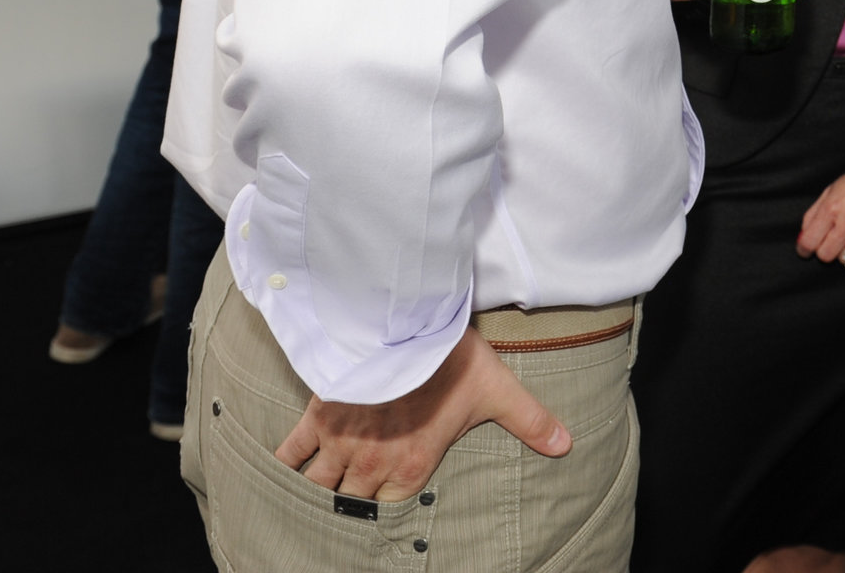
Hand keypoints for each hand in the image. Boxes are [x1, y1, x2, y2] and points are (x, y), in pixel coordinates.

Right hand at [274, 324, 567, 501]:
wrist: (406, 323)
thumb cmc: (454, 360)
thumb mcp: (500, 392)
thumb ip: (531, 422)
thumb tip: (567, 444)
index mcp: (413, 464)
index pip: (394, 509)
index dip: (387, 515)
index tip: (381, 522)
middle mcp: (373, 462)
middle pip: (352, 503)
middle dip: (348, 511)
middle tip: (342, 518)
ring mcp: (342, 442)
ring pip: (319, 486)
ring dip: (316, 496)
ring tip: (310, 507)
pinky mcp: (319, 416)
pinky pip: (291, 451)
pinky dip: (282, 465)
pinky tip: (278, 475)